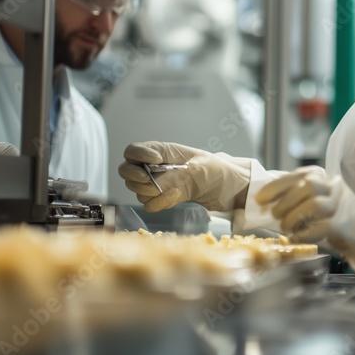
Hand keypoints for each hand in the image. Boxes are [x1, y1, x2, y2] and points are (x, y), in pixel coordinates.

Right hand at [118, 141, 250, 211]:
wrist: (227, 189)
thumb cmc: (216, 170)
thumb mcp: (200, 167)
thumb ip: (176, 175)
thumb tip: (156, 186)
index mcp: (162, 151)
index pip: (133, 150)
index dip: (139, 155)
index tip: (155, 161)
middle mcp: (154, 167)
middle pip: (127, 171)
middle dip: (135, 176)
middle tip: (150, 180)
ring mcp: (156, 184)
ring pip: (137, 190)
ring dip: (150, 192)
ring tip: (174, 189)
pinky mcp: (162, 199)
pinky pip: (148, 204)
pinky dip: (159, 203)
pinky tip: (175, 198)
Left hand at [255, 166, 354, 272]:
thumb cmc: (340, 220)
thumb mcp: (321, 203)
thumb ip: (299, 199)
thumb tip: (268, 204)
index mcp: (327, 179)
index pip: (300, 175)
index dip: (277, 186)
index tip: (260, 198)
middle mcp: (336, 188)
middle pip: (308, 185)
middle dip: (285, 201)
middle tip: (275, 216)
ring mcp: (343, 206)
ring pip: (315, 204)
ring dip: (294, 217)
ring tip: (286, 228)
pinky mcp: (346, 225)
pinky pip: (322, 226)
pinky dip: (305, 233)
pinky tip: (298, 238)